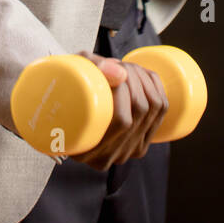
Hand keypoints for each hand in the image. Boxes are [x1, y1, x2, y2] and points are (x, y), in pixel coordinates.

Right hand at [61, 50, 169, 169]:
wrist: (62, 107)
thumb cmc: (63, 89)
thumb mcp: (69, 73)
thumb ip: (90, 67)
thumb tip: (121, 73)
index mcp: (85, 152)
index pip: (122, 120)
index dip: (124, 89)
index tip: (114, 68)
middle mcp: (109, 158)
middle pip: (140, 112)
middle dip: (135, 78)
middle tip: (120, 64)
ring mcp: (127, 152)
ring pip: (153, 109)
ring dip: (145, 80)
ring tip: (128, 67)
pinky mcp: (141, 141)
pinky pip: (160, 111)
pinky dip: (156, 86)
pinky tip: (143, 75)